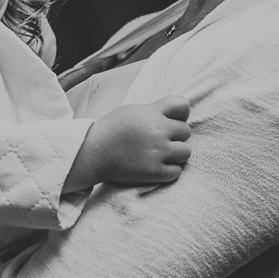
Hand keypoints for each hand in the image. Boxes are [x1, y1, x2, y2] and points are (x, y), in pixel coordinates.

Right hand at [66, 95, 191, 190]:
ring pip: (185, 152)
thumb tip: (180, 114)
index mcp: (151, 113)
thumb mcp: (133, 112)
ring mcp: (157, 152)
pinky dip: (169, 170)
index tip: (172, 120)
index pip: (183, 105)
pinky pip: (176, 171)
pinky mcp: (154, 172)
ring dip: (176, 154)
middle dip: (175, 136)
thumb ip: (156, 111)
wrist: (92, 154)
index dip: (180, 114)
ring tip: (160, 154)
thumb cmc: (112, 131)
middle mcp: (157, 131)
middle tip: (159, 141)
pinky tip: (156, 166)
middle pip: (186, 131)